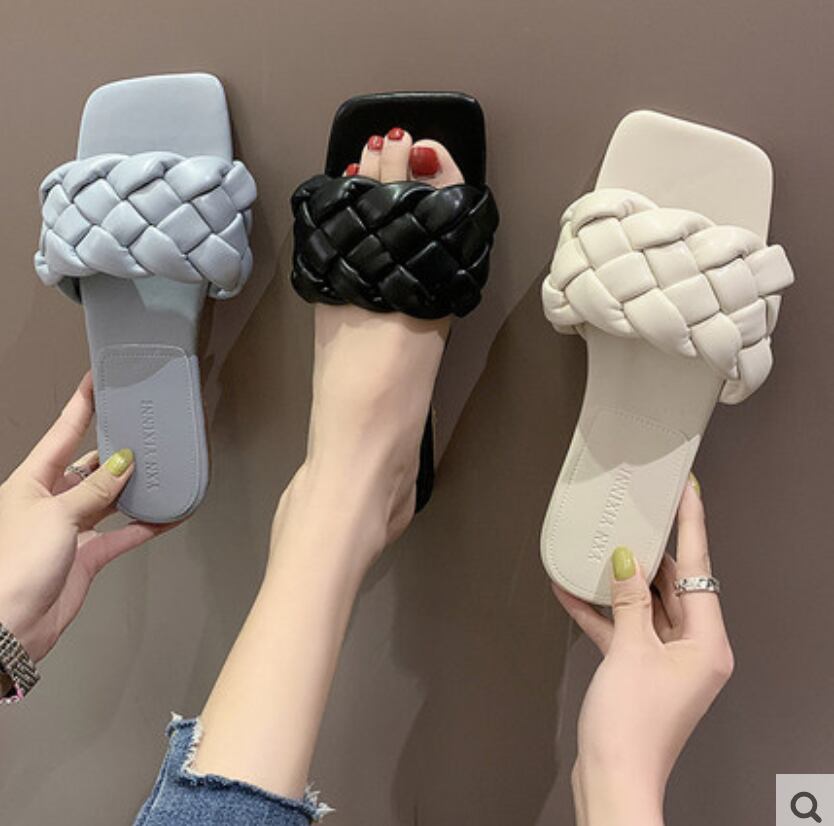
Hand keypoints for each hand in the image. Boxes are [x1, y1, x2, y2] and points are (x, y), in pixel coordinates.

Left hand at [0, 373, 169, 662]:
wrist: (9, 628)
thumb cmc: (12, 567)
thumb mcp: (55, 515)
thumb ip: (95, 489)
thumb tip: (123, 462)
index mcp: (30, 482)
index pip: (62, 433)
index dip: (80, 405)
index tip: (97, 379)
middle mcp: (50, 502)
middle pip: (90, 466)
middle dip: (117, 451)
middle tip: (144, 433)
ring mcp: (69, 530)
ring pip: (109, 499)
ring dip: (134, 489)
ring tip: (161, 472)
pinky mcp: (86, 557)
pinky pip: (122, 534)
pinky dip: (145, 525)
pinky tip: (166, 515)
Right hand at [555, 478, 732, 825]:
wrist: (613, 778)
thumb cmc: (632, 727)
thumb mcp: (629, 652)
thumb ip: (629, 602)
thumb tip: (628, 562)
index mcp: (707, 644)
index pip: (699, 570)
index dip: (692, 525)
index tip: (687, 492)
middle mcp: (693, 650)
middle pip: (673, 586)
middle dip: (649, 553)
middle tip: (636, 514)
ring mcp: (666, 661)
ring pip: (645, 606)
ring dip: (620, 583)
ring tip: (600, 548)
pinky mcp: (640, 671)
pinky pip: (624, 629)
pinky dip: (602, 612)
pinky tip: (574, 591)